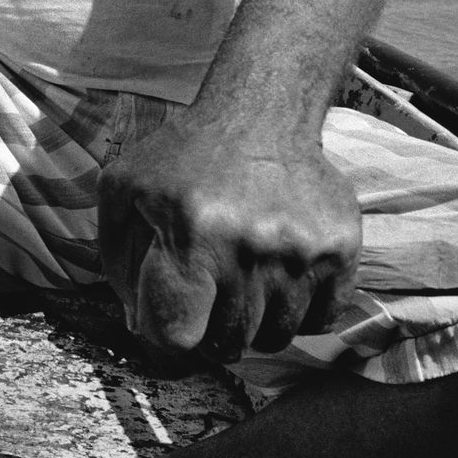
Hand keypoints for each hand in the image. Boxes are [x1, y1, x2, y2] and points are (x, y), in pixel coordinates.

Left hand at [97, 115, 359, 360]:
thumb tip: (139, 324)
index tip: (173, 309)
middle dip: (211, 330)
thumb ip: (117, 260)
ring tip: (246, 285)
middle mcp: (250, 248)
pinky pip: (322, 320)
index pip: (179, 337)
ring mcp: (301, 251)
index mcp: (192, 236)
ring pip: (276, 337)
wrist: (260, 113)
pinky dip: (301, 315)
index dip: (168, 331)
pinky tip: (282, 281)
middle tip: (211, 295)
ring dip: (256, 324)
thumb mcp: (124, 189)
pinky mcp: (341, 248)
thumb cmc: (185, 157)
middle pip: (228, 344)